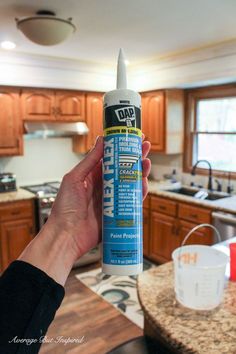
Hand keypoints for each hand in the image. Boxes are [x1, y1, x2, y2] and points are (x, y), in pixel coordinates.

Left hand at [48, 135, 150, 259]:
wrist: (66, 236)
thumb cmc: (65, 208)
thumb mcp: (74, 179)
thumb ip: (89, 161)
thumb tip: (101, 140)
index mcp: (92, 177)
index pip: (110, 159)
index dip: (121, 149)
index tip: (131, 138)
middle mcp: (104, 187)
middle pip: (123, 170)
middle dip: (135, 158)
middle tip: (145, 148)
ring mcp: (112, 200)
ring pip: (130, 184)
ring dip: (140, 173)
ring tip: (146, 163)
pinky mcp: (118, 214)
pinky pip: (132, 201)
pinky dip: (140, 193)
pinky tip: (144, 183)